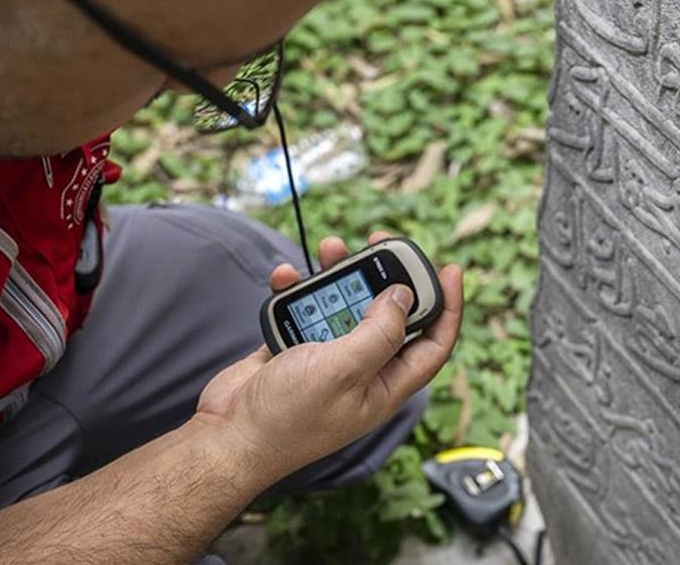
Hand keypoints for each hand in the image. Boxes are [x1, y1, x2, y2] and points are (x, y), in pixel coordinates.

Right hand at [194, 232, 461, 483]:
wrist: (228, 436)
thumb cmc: (288, 415)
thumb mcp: (345, 370)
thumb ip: (380, 332)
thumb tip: (404, 296)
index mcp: (385, 386)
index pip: (433, 344)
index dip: (448, 307)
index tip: (451, 268)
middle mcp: (361, 371)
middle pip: (388, 315)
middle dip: (386, 277)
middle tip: (379, 243)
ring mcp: (326, 359)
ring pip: (344, 305)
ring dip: (338, 276)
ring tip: (330, 248)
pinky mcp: (294, 348)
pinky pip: (304, 309)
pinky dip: (297, 290)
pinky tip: (286, 277)